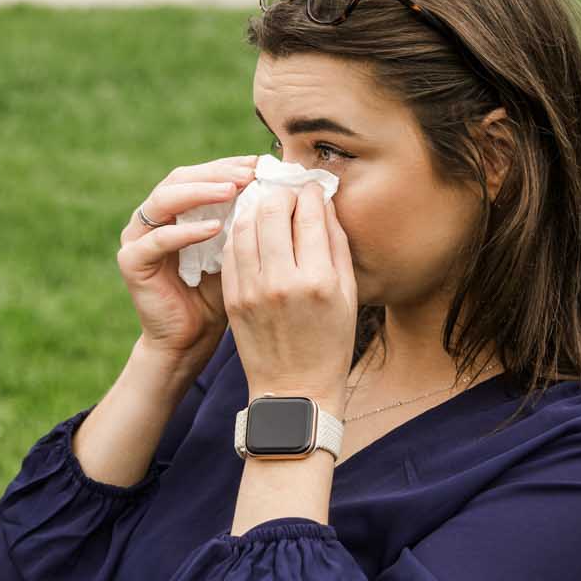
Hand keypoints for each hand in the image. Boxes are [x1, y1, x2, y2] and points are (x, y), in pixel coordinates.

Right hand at [116, 155, 258, 361]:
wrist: (190, 339)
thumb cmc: (218, 294)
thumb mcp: (235, 249)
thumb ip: (245, 219)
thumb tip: (279, 186)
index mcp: (175, 209)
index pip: (200, 173)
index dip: (229, 165)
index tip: (262, 163)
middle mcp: (151, 217)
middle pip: (180, 178)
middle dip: (217, 173)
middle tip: (249, 172)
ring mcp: (137, 237)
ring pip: (165, 199)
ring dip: (201, 191)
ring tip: (234, 190)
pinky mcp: (132, 261)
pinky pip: (159, 239)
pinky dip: (187, 231)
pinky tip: (215, 228)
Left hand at [221, 181, 357, 409]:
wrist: (295, 391)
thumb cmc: (330, 343)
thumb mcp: (348, 294)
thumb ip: (335, 245)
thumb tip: (322, 204)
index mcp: (318, 280)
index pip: (309, 213)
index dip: (311, 192)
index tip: (313, 189)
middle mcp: (282, 281)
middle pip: (271, 210)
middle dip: (281, 192)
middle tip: (287, 192)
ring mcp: (252, 290)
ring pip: (245, 224)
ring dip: (256, 206)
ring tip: (268, 205)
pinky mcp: (233, 298)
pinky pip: (232, 249)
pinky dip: (241, 231)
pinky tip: (252, 229)